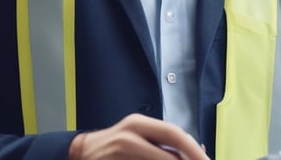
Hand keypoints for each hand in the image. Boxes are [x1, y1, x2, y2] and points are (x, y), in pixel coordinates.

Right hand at [68, 113, 208, 158]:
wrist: (82, 152)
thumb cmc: (116, 147)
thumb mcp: (140, 138)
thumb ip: (165, 145)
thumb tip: (199, 151)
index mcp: (139, 123)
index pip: (173, 133)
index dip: (193, 149)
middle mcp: (130, 133)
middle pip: (167, 146)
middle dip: (187, 159)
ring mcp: (120, 149)